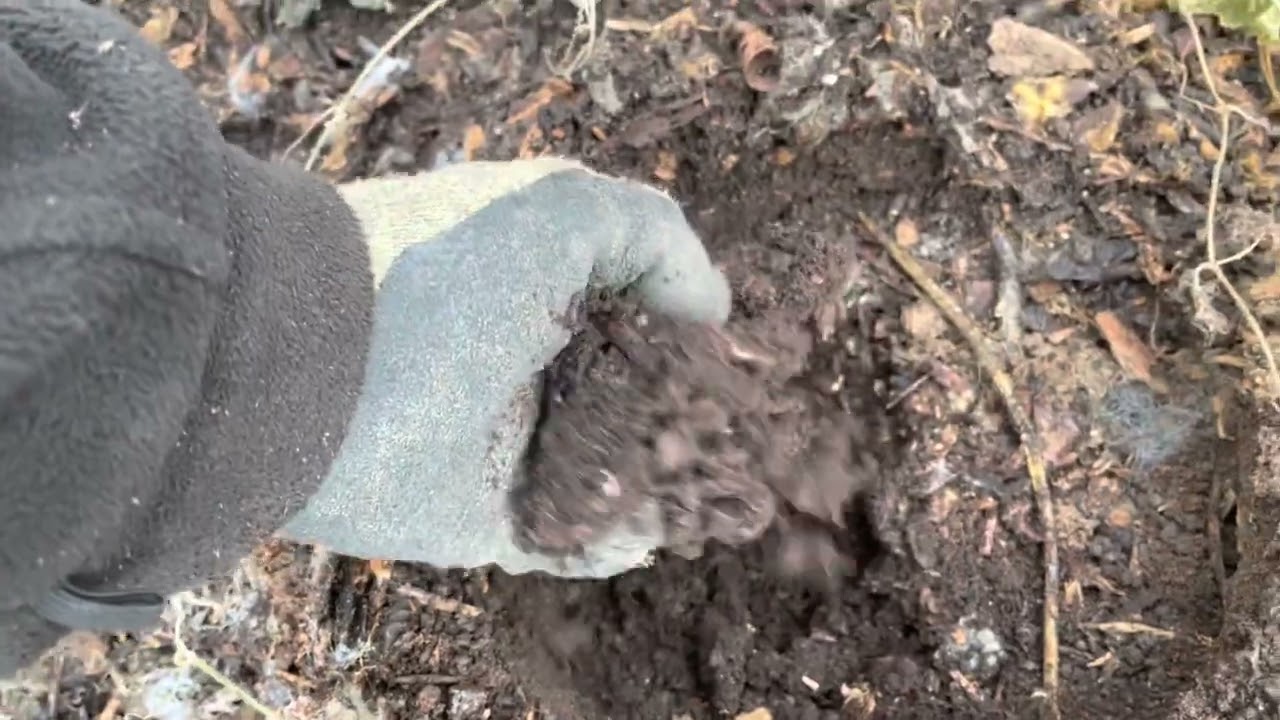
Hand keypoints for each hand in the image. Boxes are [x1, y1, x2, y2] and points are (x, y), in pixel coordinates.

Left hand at [279, 159, 730, 576]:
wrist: (304, 377)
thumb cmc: (442, 277)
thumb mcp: (559, 208)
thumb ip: (652, 235)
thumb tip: (709, 306)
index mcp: (549, 287)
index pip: (646, 315)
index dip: (696, 340)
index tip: (740, 370)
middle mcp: (535, 365)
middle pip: (639, 401)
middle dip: (692, 426)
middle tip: (740, 449)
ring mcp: (512, 445)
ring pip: (616, 477)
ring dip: (667, 491)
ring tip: (712, 500)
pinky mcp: (489, 518)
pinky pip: (569, 541)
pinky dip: (611, 544)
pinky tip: (643, 534)